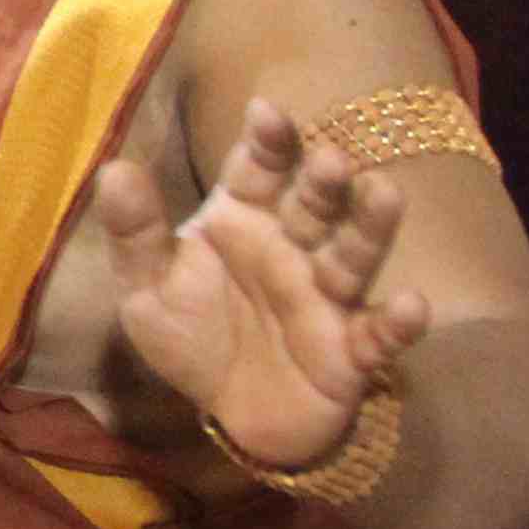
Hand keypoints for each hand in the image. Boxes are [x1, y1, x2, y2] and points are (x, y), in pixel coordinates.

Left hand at [89, 103, 432, 481]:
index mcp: (243, 222)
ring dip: (370, 226)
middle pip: (314, 204)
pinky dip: (398, 323)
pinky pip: (381, 334)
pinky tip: (414, 306)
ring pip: (355, 254)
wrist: (234, 417)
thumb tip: (113, 169)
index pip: (257, 171)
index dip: (266, 142)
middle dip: (323, 180)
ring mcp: (327, 297)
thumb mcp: (148, 291)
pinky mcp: (354, 350)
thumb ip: (135, 234)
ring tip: (384, 193)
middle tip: (330, 158)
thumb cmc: (194, 339)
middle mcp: (293, 248)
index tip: (266, 112)